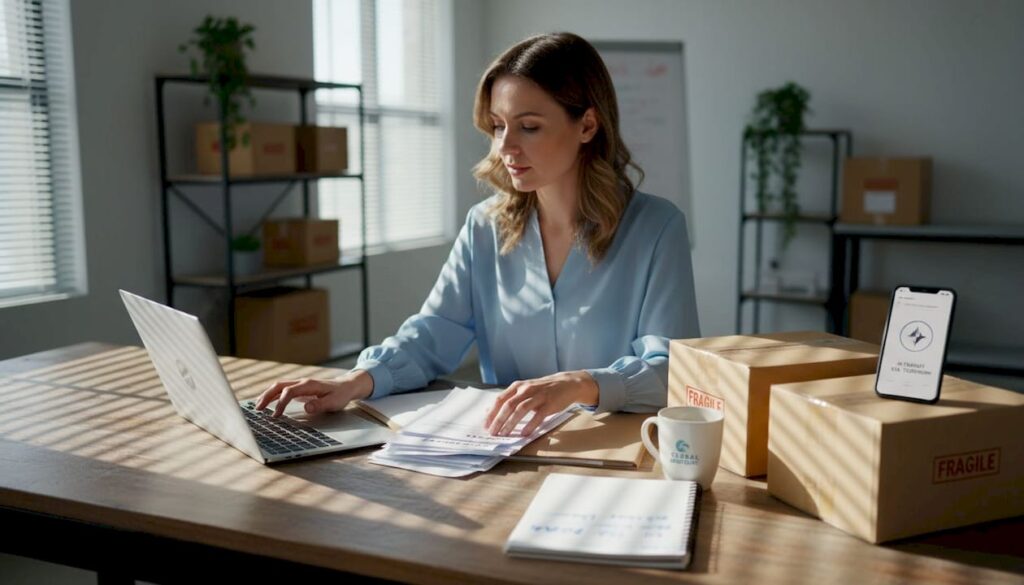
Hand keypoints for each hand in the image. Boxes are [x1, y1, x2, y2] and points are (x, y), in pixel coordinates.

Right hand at [254, 369, 373, 417]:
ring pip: (279, 386)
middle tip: (257, 409)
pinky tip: (266, 403)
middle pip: (279, 386)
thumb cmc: (340, 395)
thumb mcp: (334, 402)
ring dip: (267, 395)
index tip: (276, 415)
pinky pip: (282, 390)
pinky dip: (272, 395)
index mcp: (309, 385)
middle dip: (267, 396)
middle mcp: (302, 382)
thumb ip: (320, 404)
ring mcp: (300, 384)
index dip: (281, 403)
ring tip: (257, 407)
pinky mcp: (299, 388)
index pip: (289, 392)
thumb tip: (306, 408)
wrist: (346, 386)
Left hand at [484, 370, 598, 436]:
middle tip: (493, 433)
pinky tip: (524, 434)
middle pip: (508, 405)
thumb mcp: (524, 391)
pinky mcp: (549, 403)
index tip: (486, 425)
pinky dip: (530, 425)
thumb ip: (508, 400)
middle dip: (499, 420)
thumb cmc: (542, 389)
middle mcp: (526, 389)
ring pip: (520, 409)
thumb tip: (489, 412)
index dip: (492, 413)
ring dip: (511, 423)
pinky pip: (538, 416)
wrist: (566, 383)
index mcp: (517, 386)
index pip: (500, 400)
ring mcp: (538, 396)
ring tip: (505, 434)